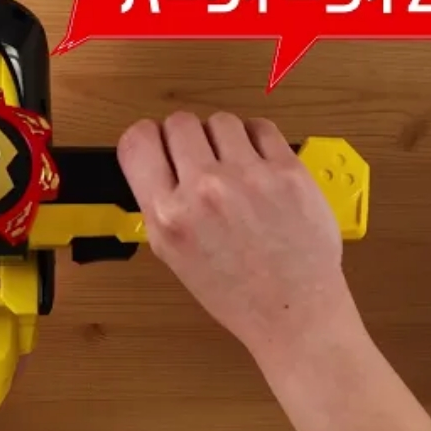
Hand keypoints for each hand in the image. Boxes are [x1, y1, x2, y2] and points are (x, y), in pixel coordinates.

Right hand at [117, 111, 359, 355]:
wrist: (293, 309)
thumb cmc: (235, 291)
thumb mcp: (171, 254)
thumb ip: (158, 203)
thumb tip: (157, 155)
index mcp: (168, 216)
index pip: (137, 141)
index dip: (147, 138)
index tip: (159, 145)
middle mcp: (204, 191)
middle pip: (179, 122)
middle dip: (186, 137)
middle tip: (200, 159)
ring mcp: (248, 178)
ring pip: (219, 120)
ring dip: (223, 137)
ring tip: (233, 165)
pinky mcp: (288, 171)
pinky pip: (261, 127)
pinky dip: (257, 139)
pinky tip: (258, 164)